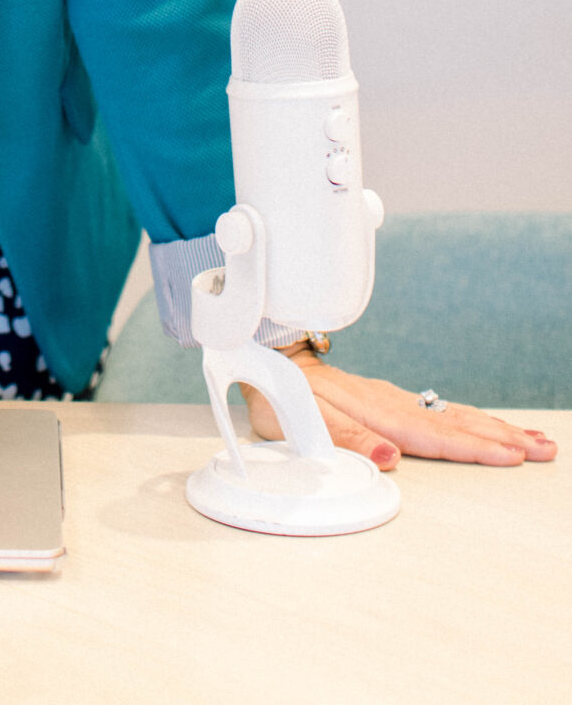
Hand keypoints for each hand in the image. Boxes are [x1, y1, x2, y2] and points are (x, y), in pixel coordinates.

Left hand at [242, 343, 557, 469]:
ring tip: (533, 439)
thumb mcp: (301, 420)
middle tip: (544, 450)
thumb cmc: (280, 390)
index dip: (474, 448)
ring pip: (452, 415)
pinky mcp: (386, 398)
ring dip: (493, 429)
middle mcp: (389, 403)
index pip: (433, 435)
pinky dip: (469, 420)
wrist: (263, 348)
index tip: (511, 457)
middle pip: (455, 424)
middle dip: (501, 439)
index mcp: (375, 412)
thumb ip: (347, 441)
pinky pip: (438, 411)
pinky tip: (484, 426)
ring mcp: (390, 399)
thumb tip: (390, 458)